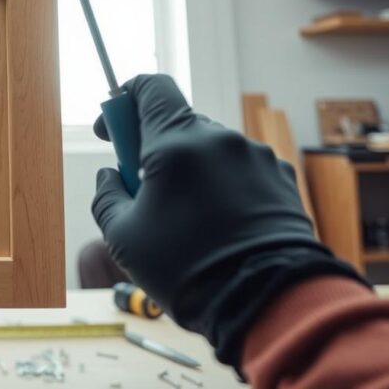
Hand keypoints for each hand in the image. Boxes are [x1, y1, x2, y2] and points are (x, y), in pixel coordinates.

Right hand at [92, 75, 362, 366]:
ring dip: (190, 172)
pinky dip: (223, 188)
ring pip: (209, 150)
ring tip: (186, 221)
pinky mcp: (281, 181)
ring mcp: (256, 158)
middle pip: (177, 124)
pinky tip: (220, 227)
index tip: (112, 131)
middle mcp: (220, 140)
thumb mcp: (124, 237)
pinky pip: (240, 171)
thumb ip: (107, 196)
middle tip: (143, 192)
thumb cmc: (188, 269)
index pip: (149, 87)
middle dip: (154, 151)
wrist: (269, 302)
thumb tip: (110, 176)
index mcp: (177, 144)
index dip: (124, 101)